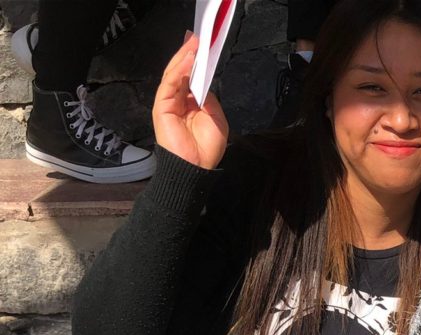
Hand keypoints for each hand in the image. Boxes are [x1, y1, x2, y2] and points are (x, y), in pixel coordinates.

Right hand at [153, 32, 228, 169]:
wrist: (195, 167)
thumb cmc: (206, 148)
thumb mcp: (216, 118)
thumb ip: (209, 99)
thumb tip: (204, 81)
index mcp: (191, 104)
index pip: (192, 78)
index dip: (197, 63)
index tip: (204, 47)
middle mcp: (179, 101)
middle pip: (182, 73)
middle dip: (189, 54)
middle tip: (197, 38)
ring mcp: (169, 103)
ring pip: (174, 74)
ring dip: (184, 57)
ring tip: (194, 43)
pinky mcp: (162, 106)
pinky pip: (170, 83)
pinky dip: (178, 69)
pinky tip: (187, 59)